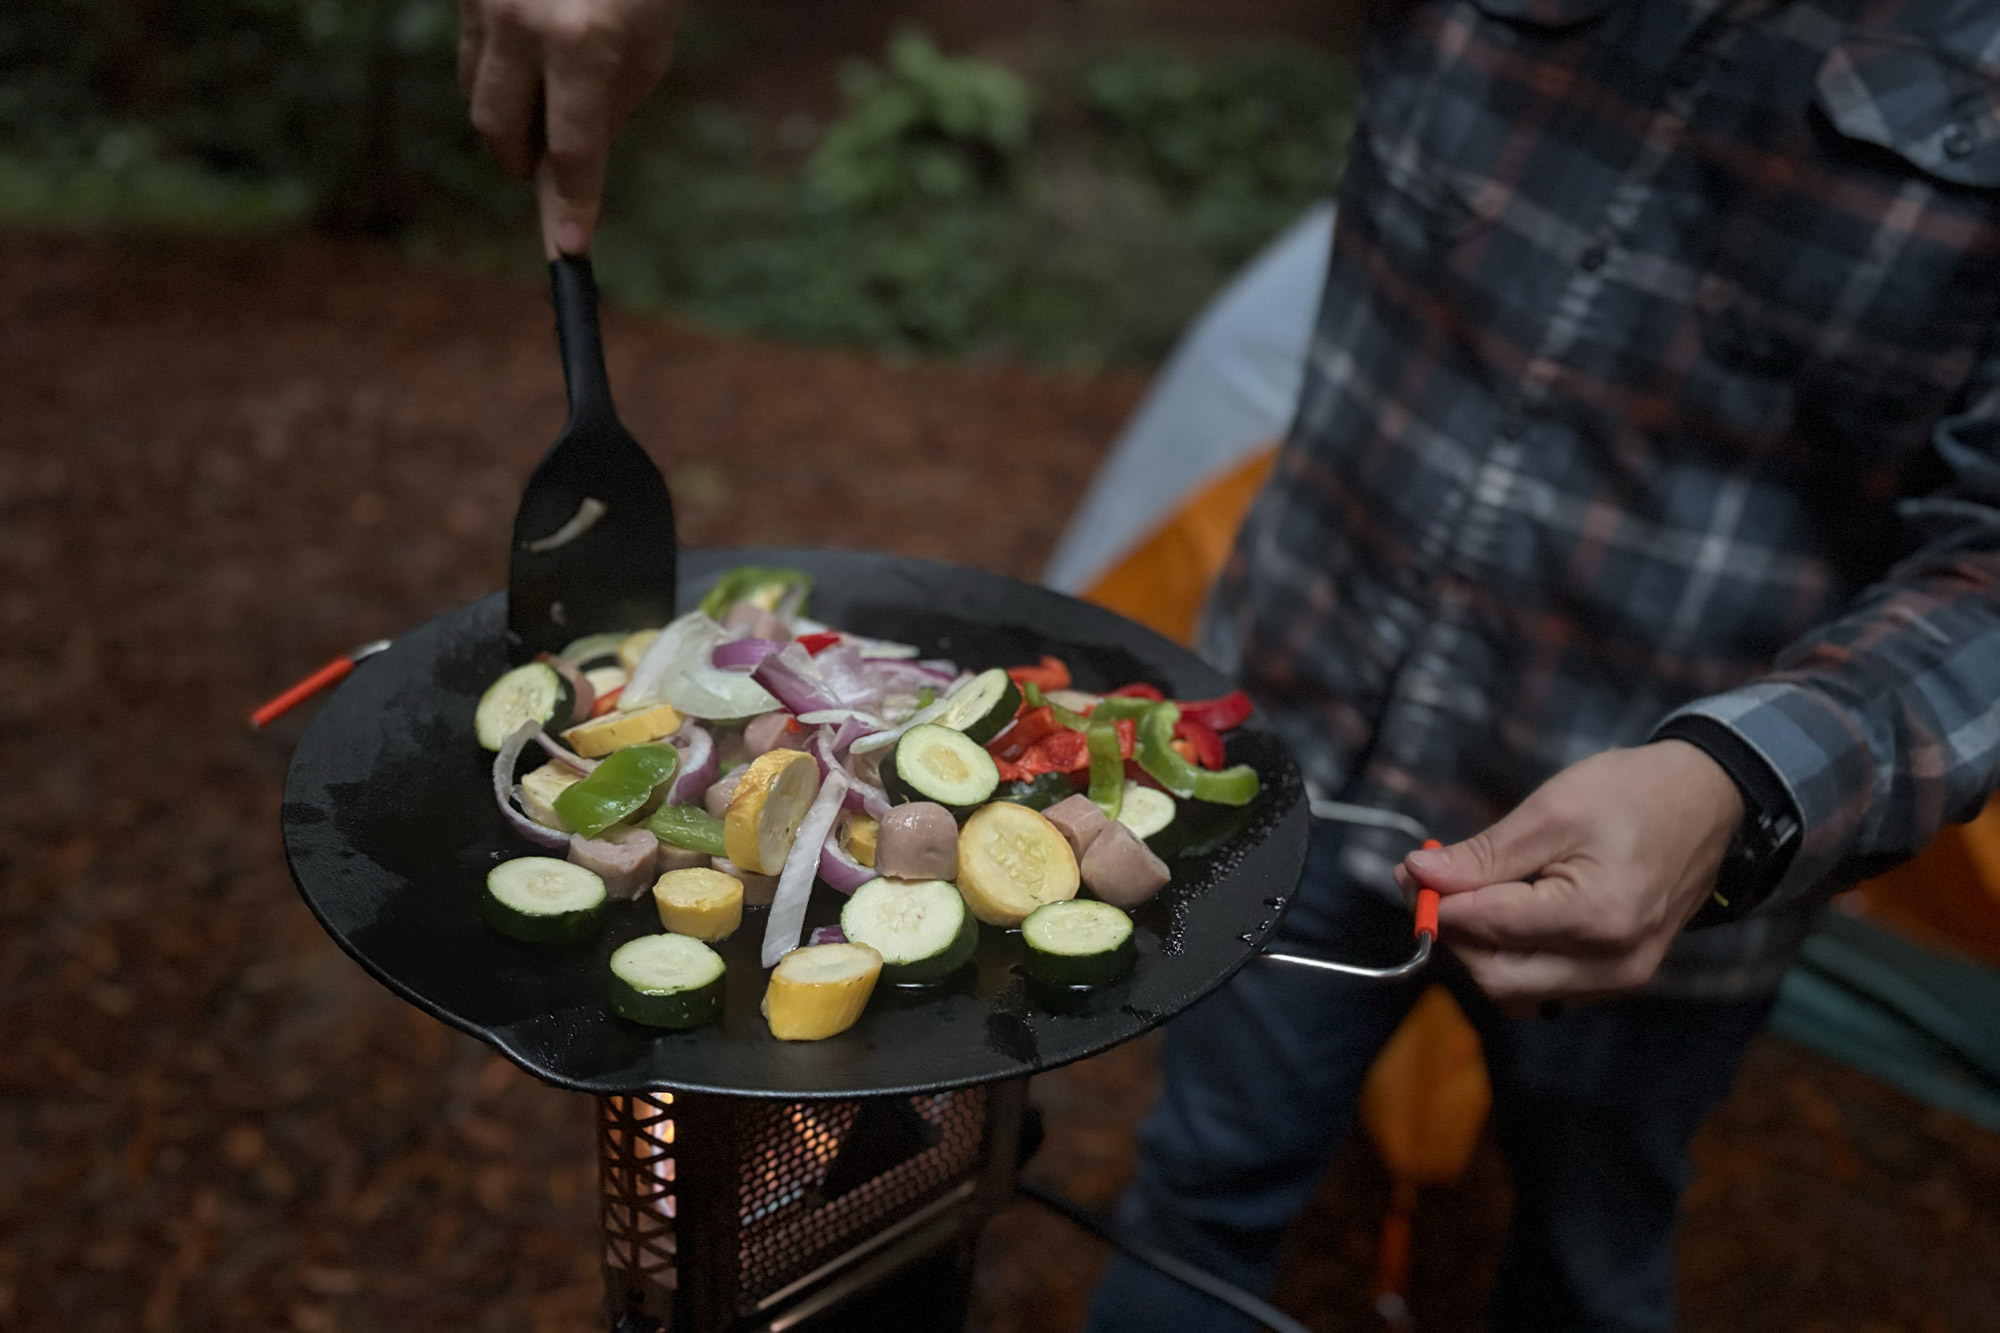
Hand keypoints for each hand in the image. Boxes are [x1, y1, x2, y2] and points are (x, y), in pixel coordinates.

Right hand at [458, 0, 681, 256]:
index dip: (571, 204)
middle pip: (496, 128)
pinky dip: (500, 66)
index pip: (572, 150)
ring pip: (474, 87)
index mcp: (581, 44)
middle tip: (541, 172)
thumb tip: (569, 161)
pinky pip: (471, 46)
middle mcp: (521, 21)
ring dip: (506, 112)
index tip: (567, 247)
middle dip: (519, 160)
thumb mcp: (647, 44)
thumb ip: (608, 108)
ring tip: (544, 99)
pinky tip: (531, 54)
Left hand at [1391, 741, 1742, 1006]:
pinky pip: (1545, 989)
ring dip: (1480, 953)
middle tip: (1434, 886)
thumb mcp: (1551, 811)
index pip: (1488, 929)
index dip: (1438, 904)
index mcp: (1596, 917)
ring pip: (1517, 993)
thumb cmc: (1632, 796)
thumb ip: (1484, 855)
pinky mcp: (1619, 978)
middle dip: (1454, 937)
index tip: (1413, 873)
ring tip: (1472, 897)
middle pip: (1495, 978)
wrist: (1707, 803)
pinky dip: (1513, 961)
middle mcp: (1611, 964)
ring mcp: (1620, 978)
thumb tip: (1420, 876)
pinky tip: (1507, 916)